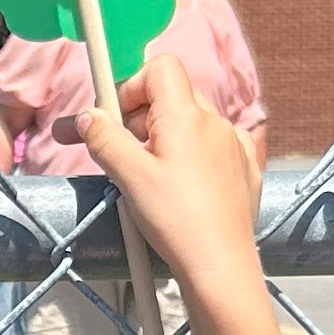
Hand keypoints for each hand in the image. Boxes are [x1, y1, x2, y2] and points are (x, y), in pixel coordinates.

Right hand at [80, 55, 263, 289]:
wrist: (220, 266)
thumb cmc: (175, 220)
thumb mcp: (129, 178)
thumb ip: (105, 140)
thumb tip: (88, 117)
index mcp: (186, 116)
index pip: (160, 68)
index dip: (132, 86)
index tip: (113, 118)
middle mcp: (215, 122)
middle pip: (171, 98)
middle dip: (138, 117)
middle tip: (112, 150)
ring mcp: (234, 145)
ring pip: (190, 124)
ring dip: (162, 138)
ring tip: (144, 175)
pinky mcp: (245, 170)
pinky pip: (212, 148)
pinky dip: (190, 157)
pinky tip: (180, 185)